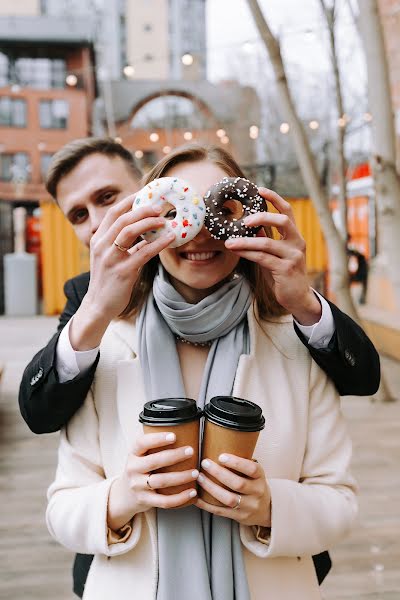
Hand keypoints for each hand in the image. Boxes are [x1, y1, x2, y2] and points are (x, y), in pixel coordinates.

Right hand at [69, 195, 174, 349]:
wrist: (99, 305)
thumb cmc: (109, 280)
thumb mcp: (112, 258)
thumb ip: (126, 244)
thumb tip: (147, 233)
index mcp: (98, 240)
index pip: (112, 213)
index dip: (129, 201)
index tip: (145, 193)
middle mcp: (101, 246)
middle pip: (121, 219)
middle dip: (142, 209)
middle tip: (160, 206)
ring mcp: (110, 259)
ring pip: (128, 232)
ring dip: (148, 222)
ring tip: (164, 219)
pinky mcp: (122, 272)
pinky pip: (142, 253)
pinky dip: (158, 244)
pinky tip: (170, 239)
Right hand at [107, 432, 198, 530]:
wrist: (124, 495)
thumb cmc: (139, 469)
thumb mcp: (139, 455)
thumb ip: (151, 443)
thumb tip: (172, 423)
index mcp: (133, 454)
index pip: (142, 443)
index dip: (157, 439)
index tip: (174, 436)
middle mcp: (133, 469)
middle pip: (154, 462)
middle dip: (174, 456)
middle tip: (190, 451)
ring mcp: (138, 486)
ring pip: (161, 481)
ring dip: (181, 477)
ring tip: (195, 472)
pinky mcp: (145, 501)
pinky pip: (164, 501)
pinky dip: (180, 497)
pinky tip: (192, 492)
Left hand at [195, 454, 270, 527]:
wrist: (265, 510)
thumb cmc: (254, 485)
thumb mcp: (255, 474)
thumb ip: (242, 464)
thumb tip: (218, 445)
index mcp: (260, 478)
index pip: (252, 469)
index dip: (236, 463)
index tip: (221, 456)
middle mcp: (257, 493)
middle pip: (238, 484)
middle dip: (219, 473)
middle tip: (205, 463)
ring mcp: (248, 507)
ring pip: (229, 499)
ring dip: (211, 488)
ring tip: (199, 478)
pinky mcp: (239, 517)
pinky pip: (221, 512)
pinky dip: (207, 505)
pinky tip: (197, 498)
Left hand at [225, 188, 321, 325]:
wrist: (297, 297)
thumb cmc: (284, 274)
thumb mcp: (276, 254)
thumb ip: (267, 240)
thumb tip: (250, 228)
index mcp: (294, 236)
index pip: (287, 211)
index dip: (274, 198)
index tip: (259, 189)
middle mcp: (297, 243)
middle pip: (282, 221)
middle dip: (262, 217)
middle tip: (243, 220)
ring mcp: (293, 256)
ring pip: (267, 242)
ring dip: (245, 241)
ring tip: (229, 242)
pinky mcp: (286, 269)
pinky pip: (262, 258)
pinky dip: (247, 253)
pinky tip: (237, 251)